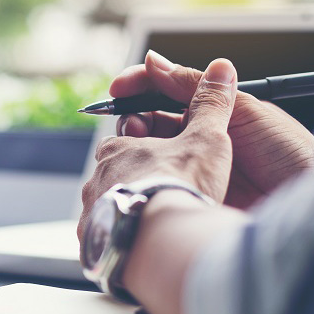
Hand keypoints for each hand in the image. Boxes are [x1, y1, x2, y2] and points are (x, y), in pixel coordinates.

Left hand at [79, 59, 236, 238]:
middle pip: (117, 173)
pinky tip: (143, 245)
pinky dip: (122, 238)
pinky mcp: (93, 243)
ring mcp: (91, 212)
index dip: (149, 143)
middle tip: (168, 190)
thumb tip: (221, 69)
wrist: (161, 240)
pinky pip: (105, 238)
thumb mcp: (206, 138)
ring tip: (159, 222)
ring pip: (110, 206)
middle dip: (139, 178)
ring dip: (131, 210)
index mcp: (116, 149)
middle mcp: (96, 179)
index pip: (128, 138)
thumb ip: (211, 104)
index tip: (169, 155)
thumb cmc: (181, 185)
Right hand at [110, 51, 313, 207]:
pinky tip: (142, 172)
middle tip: (130, 123)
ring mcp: (196, 167)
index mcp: (215, 112)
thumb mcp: (244, 108)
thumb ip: (196, 88)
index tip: (119, 89)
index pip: (168, 91)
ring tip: (137, 145)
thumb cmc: (289, 152)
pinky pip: (163, 181)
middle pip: (153, 121)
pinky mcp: (194, 194)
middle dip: (134, 117)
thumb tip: (156, 62)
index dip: (142, 86)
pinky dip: (146, 175)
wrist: (311, 201)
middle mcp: (202, 137)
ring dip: (138, 144)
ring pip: (152, 150)